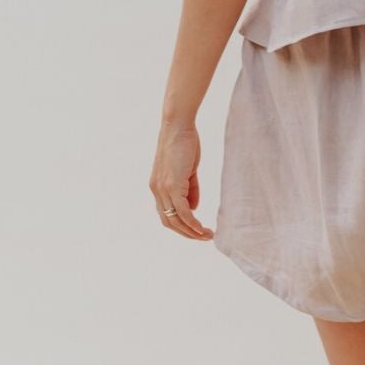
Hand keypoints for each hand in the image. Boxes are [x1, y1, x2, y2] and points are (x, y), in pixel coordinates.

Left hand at [150, 122, 213, 238]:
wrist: (178, 126)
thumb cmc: (184, 143)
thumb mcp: (188, 170)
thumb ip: (190, 189)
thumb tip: (194, 208)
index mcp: (158, 187)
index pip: (166, 215)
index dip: (181, 226)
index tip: (196, 231)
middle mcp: (157, 191)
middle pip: (169, 222)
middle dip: (187, 234)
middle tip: (204, 238)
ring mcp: (163, 189)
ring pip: (175, 220)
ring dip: (192, 232)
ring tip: (207, 236)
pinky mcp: (172, 185)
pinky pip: (183, 211)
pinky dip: (192, 223)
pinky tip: (202, 228)